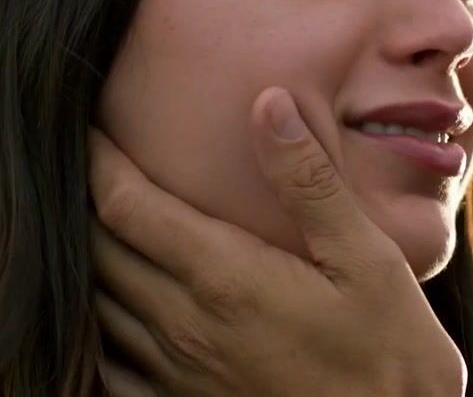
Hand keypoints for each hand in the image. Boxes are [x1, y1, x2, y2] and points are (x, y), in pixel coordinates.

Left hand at [88, 86, 465, 396]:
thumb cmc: (391, 356)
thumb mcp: (368, 259)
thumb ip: (309, 182)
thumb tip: (267, 103)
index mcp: (224, 279)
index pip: (125, 206)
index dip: (96, 160)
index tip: (85, 127)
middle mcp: (184, 327)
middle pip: (97, 252)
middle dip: (81, 202)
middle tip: (81, 164)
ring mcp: (176, 376)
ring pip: (95, 305)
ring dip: (86, 259)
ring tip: (88, 221)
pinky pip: (106, 364)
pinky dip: (94, 326)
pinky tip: (108, 306)